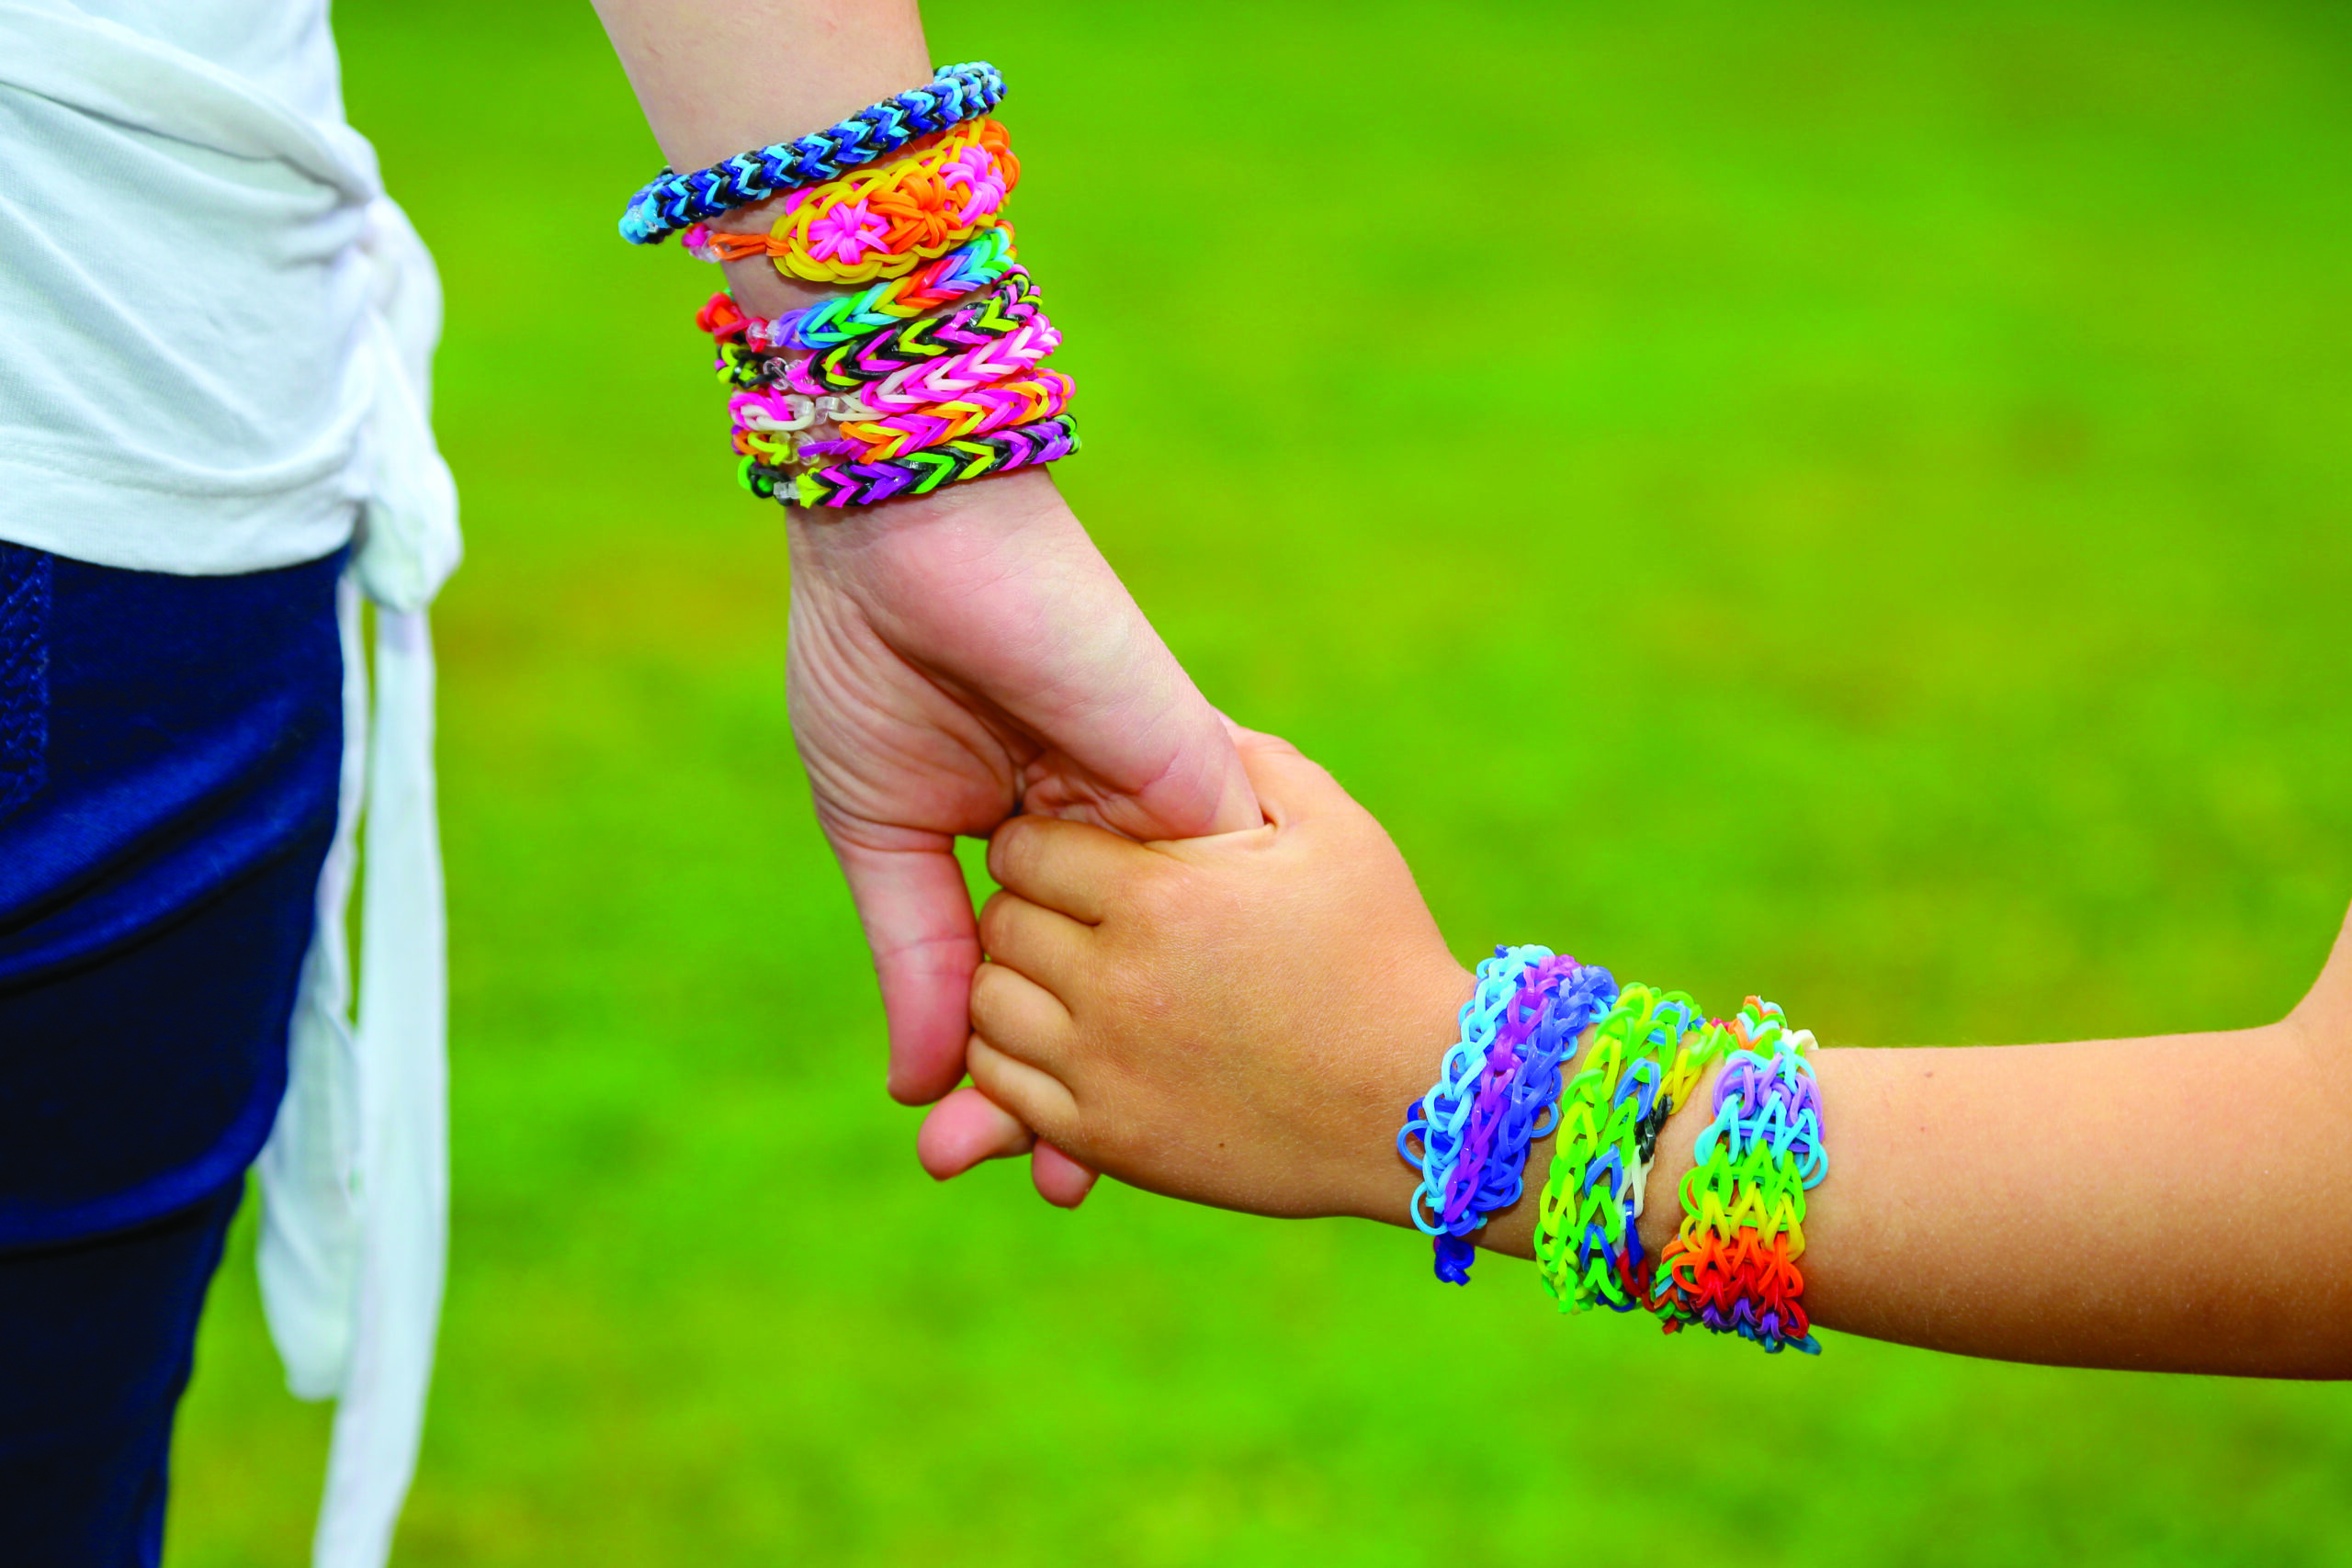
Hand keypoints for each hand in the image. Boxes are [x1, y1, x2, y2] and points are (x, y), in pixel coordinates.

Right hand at [785, 469, 1260, 1203]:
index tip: (988, 1159)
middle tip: (1056, 1190)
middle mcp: (1104, 844)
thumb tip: (917, 1086)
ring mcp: (1155, 822)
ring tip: (1101, 1171)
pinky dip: (1196, 994)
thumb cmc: (879, 667)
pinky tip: (1182, 1084)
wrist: (915, 541)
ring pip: (1168, 971)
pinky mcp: (1197, 787)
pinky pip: (1215, 907)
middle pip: (1108, 992)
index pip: (1033, 981)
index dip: (1010, 1070)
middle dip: (1077, 1093)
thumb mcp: (885, 837)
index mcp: (1029, 843)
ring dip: (1138, 1067)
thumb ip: (919, 959)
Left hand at [961, 728, 1472, 1219]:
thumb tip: (1177, 711)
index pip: (1024, 845)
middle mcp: (1117, 981)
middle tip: (1071, 913)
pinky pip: (1004, 1086)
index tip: (1075, 854)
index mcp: (1161, 895)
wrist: (1418, 1103)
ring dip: (1012, 980)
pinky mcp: (1107, 1138)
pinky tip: (1066, 1037)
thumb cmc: (1382, 953)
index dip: (1042, 839)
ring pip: (989, 1003)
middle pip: (999, 921)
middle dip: (1026, 906)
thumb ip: (1246, 759)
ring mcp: (1106, 1066)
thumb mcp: (1334, 828)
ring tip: (1066, 973)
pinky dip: (1013, 1057)